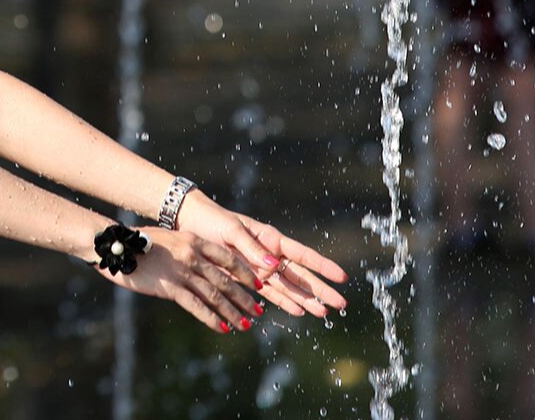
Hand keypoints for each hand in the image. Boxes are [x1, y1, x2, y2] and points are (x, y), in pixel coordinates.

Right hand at [98, 227, 263, 333]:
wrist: (118, 246)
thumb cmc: (141, 243)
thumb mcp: (171, 240)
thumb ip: (189, 251)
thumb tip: (205, 269)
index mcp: (194, 240)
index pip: (228, 258)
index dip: (246, 273)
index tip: (258, 286)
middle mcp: (192, 254)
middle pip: (226, 279)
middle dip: (244, 297)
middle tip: (258, 310)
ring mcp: (182, 271)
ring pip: (215, 294)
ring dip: (233, 311)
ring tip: (245, 324)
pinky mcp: (170, 287)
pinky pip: (197, 305)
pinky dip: (212, 318)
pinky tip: (223, 328)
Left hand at [176, 191, 349, 317]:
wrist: (191, 224)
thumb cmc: (213, 221)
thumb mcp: (231, 231)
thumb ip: (252, 248)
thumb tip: (274, 266)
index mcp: (271, 238)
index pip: (302, 254)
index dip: (323, 266)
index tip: (342, 277)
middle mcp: (270, 255)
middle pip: (301, 275)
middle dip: (320, 290)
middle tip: (341, 304)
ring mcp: (260, 269)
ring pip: (289, 288)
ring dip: (306, 300)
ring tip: (324, 314)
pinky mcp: (247, 279)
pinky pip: (269, 294)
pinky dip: (284, 303)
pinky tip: (299, 311)